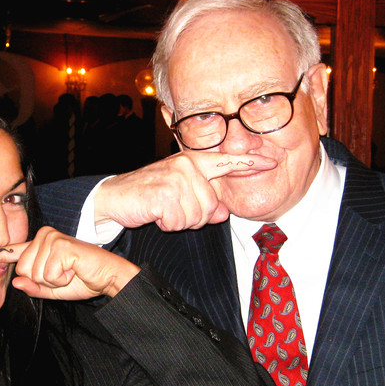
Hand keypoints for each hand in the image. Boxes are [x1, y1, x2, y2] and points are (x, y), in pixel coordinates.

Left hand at [0, 226, 139, 299]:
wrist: (108, 276)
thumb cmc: (83, 280)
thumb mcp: (53, 289)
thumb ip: (34, 287)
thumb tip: (17, 283)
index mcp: (39, 247)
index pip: (10, 253)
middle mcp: (43, 237)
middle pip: (22, 270)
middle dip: (42, 281)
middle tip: (64, 275)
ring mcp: (51, 239)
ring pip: (33, 273)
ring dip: (53, 280)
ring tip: (70, 272)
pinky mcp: (60, 245)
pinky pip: (47, 274)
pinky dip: (61, 279)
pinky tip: (74, 270)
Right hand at [94, 151, 276, 230]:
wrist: (113, 197)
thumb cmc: (147, 195)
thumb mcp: (180, 196)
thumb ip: (205, 202)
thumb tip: (223, 213)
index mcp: (192, 161)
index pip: (226, 161)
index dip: (250, 163)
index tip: (272, 161)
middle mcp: (186, 165)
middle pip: (212, 205)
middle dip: (194, 217)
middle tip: (172, 210)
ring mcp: (176, 178)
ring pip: (198, 215)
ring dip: (179, 221)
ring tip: (162, 210)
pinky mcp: (164, 193)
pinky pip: (180, 221)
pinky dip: (167, 224)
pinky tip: (155, 214)